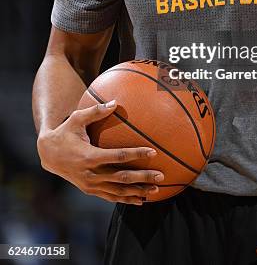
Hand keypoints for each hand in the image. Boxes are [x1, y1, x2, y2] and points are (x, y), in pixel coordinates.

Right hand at [37, 100, 163, 205]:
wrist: (49, 154)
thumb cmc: (65, 132)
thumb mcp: (76, 119)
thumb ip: (95, 111)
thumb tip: (115, 102)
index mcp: (89, 157)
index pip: (118, 156)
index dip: (136, 154)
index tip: (153, 152)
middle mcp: (91, 174)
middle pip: (122, 178)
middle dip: (143, 177)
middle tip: (161, 175)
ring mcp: (90, 185)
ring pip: (118, 192)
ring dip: (138, 191)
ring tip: (156, 189)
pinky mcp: (90, 190)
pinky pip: (111, 197)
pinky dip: (126, 199)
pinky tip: (141, 199)